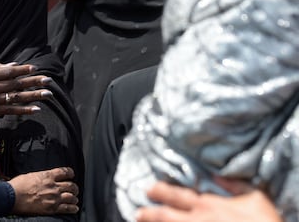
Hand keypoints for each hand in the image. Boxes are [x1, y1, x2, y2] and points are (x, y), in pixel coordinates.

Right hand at [0, 63, 52, 131]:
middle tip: (49, 80)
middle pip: (17, 83)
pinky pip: (11, 110)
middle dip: (34, 81)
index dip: (23, 70)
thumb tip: (13, 65)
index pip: (9, 71)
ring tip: (48, 94)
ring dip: (34, 95)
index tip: (35, 68)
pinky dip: (24, 110)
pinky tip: (36, 109)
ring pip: (17, 97)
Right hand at [9, 167, 78, 214]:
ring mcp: (53, 197)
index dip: (70, 173)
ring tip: (74, 199)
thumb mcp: (31, 175)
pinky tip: (74, 208)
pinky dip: (73, 208)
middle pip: (71, 185)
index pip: (65, 172)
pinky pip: (67, 208)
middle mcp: (53, 186)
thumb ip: (41, 176)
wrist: (12, 197)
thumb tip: (45, 178)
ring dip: (74, 198)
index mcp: (47, 176)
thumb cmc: (17, 186)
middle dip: (74, 187)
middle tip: (74, 189)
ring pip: (71, 197)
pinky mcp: (51, 208)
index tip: (71, 175)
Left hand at [136, 180, 281, 221]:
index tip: (148, 189)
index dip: (160, 191)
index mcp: (208, 205)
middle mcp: (196, 221)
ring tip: (139, 221)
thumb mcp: (256, 199)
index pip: (177, 195)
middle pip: (164, 216)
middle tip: (137, 212)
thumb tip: (218, 176)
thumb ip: (235, 186)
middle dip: (148, 213)